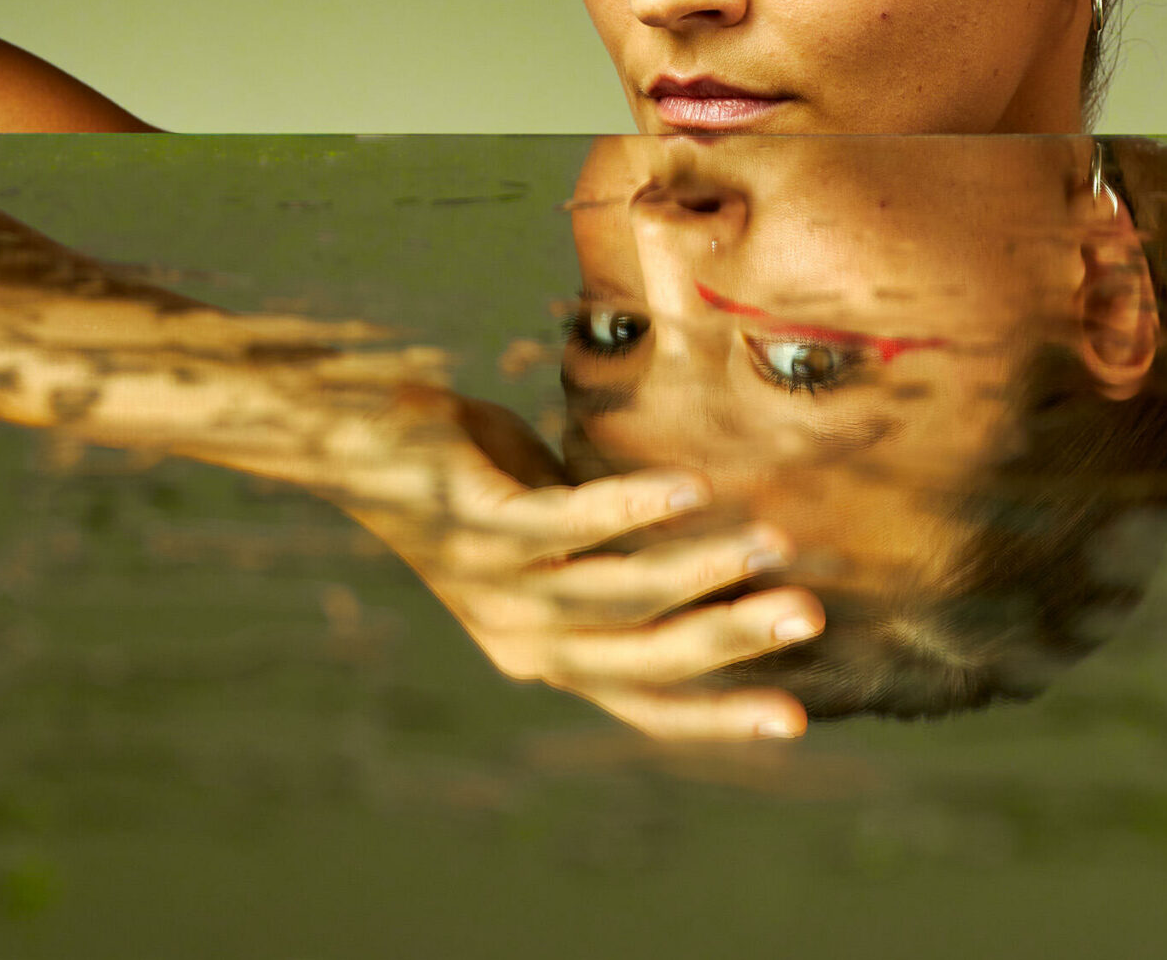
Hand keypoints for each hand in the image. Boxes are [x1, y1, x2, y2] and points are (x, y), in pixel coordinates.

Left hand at [328, 389, 823, 740]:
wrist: (356, 441)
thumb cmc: (472, 476)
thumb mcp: (558, 522)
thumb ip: (620, 546)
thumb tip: (717, 529)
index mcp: (548, 651)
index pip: (646, 701)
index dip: (719, 715)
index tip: (797, 723)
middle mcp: (524, 638)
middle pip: (645, 657)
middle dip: (734, 640)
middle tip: (810, 616)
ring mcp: (498, 587)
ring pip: (617, 594)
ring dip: (700, 568)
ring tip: (771, 541)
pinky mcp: (478, 526)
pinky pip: (567, 522)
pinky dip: (633, 505)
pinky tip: (689, 485)